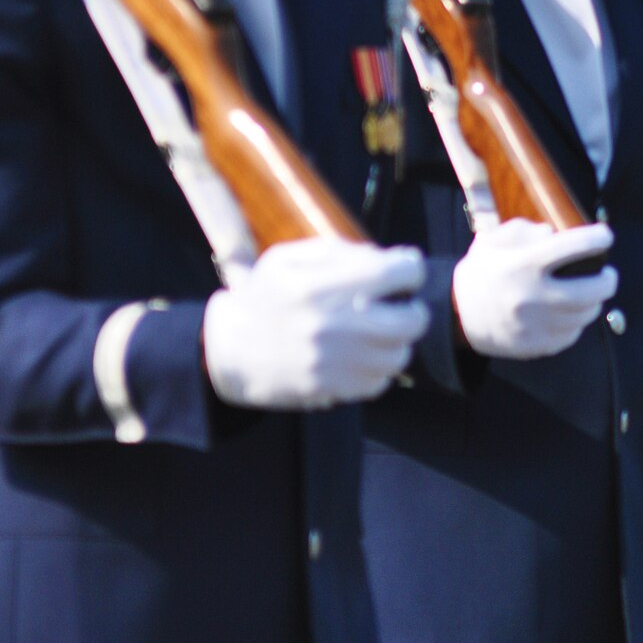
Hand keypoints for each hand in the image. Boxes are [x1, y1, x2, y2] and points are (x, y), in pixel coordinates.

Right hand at [203, 238, 426, 409]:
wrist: (229, 351)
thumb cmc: (263, 298)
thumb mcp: (286, 259)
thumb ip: (338, 252)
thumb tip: (386, 258)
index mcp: (316, 287)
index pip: (391, 274)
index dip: (410, 268)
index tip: (407, 268)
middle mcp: (328, 327)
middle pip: (410, 321)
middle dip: (414, 308)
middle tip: (403, 304)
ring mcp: (331, 364)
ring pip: (400, 354)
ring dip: (399, 339)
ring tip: (383, 329)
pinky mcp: (331, 390)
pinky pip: (381, 381)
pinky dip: (381, 366)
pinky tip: (365, 353)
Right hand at [452, 220, 616, 359]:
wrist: (457, 316)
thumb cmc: (482, 272)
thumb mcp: (494, 240)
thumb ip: (527, 230)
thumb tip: (558, 234)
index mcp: (525, 265)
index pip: (576, 246)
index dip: (598, 238)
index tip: (604, 235)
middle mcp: (535, 296)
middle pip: (594, 289)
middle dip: (608, 278)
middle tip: (606, 272)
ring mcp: (539, 326)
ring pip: (587, 313)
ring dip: (594, 301)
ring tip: (587, 292)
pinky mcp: (540, 346)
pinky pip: (573, 333)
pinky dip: (576, 321)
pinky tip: (568, 312)